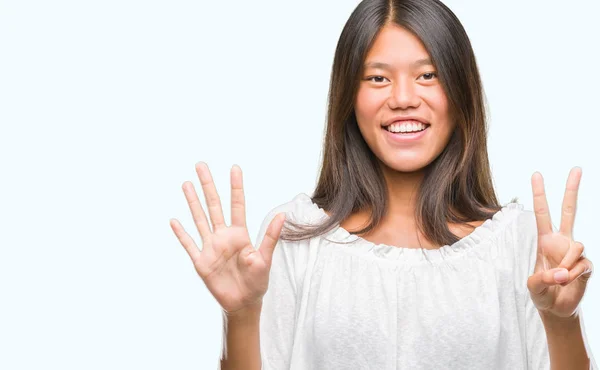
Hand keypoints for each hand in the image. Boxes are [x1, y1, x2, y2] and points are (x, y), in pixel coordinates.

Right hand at [169, 162, 285, 314]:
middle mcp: (223, 236)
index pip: (237, 205)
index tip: (234, 168)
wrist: (243, 303)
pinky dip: (181, 233)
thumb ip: (271, 237)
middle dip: (208, 186)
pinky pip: (189, 245)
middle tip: (201, 165)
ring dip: (192, 202)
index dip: (235, 187)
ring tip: (186, 184)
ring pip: (199, 219)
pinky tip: (174, 220)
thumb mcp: (265, 258)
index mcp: (240, 234)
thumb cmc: (257, 281)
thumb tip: (283, 214)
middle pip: (214, 206)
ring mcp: (211, 247)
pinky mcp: (201, 262)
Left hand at [527, 167, 593, 317]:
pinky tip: (568, 281)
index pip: (542, 213)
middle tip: (576, 168)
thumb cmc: (541, 294)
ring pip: (576, 246)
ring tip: (559, 278)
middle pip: (569, 211)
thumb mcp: (532, 287)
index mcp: (545, 240)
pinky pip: (583, 263)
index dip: (539, 195)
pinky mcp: (586, 265)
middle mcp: (562, 241)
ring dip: (566, 264)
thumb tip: (560, 273)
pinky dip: (573, 274)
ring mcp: (575, 252)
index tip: (536, 173)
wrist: (556, 309)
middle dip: (571, 189)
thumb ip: (540, 280)